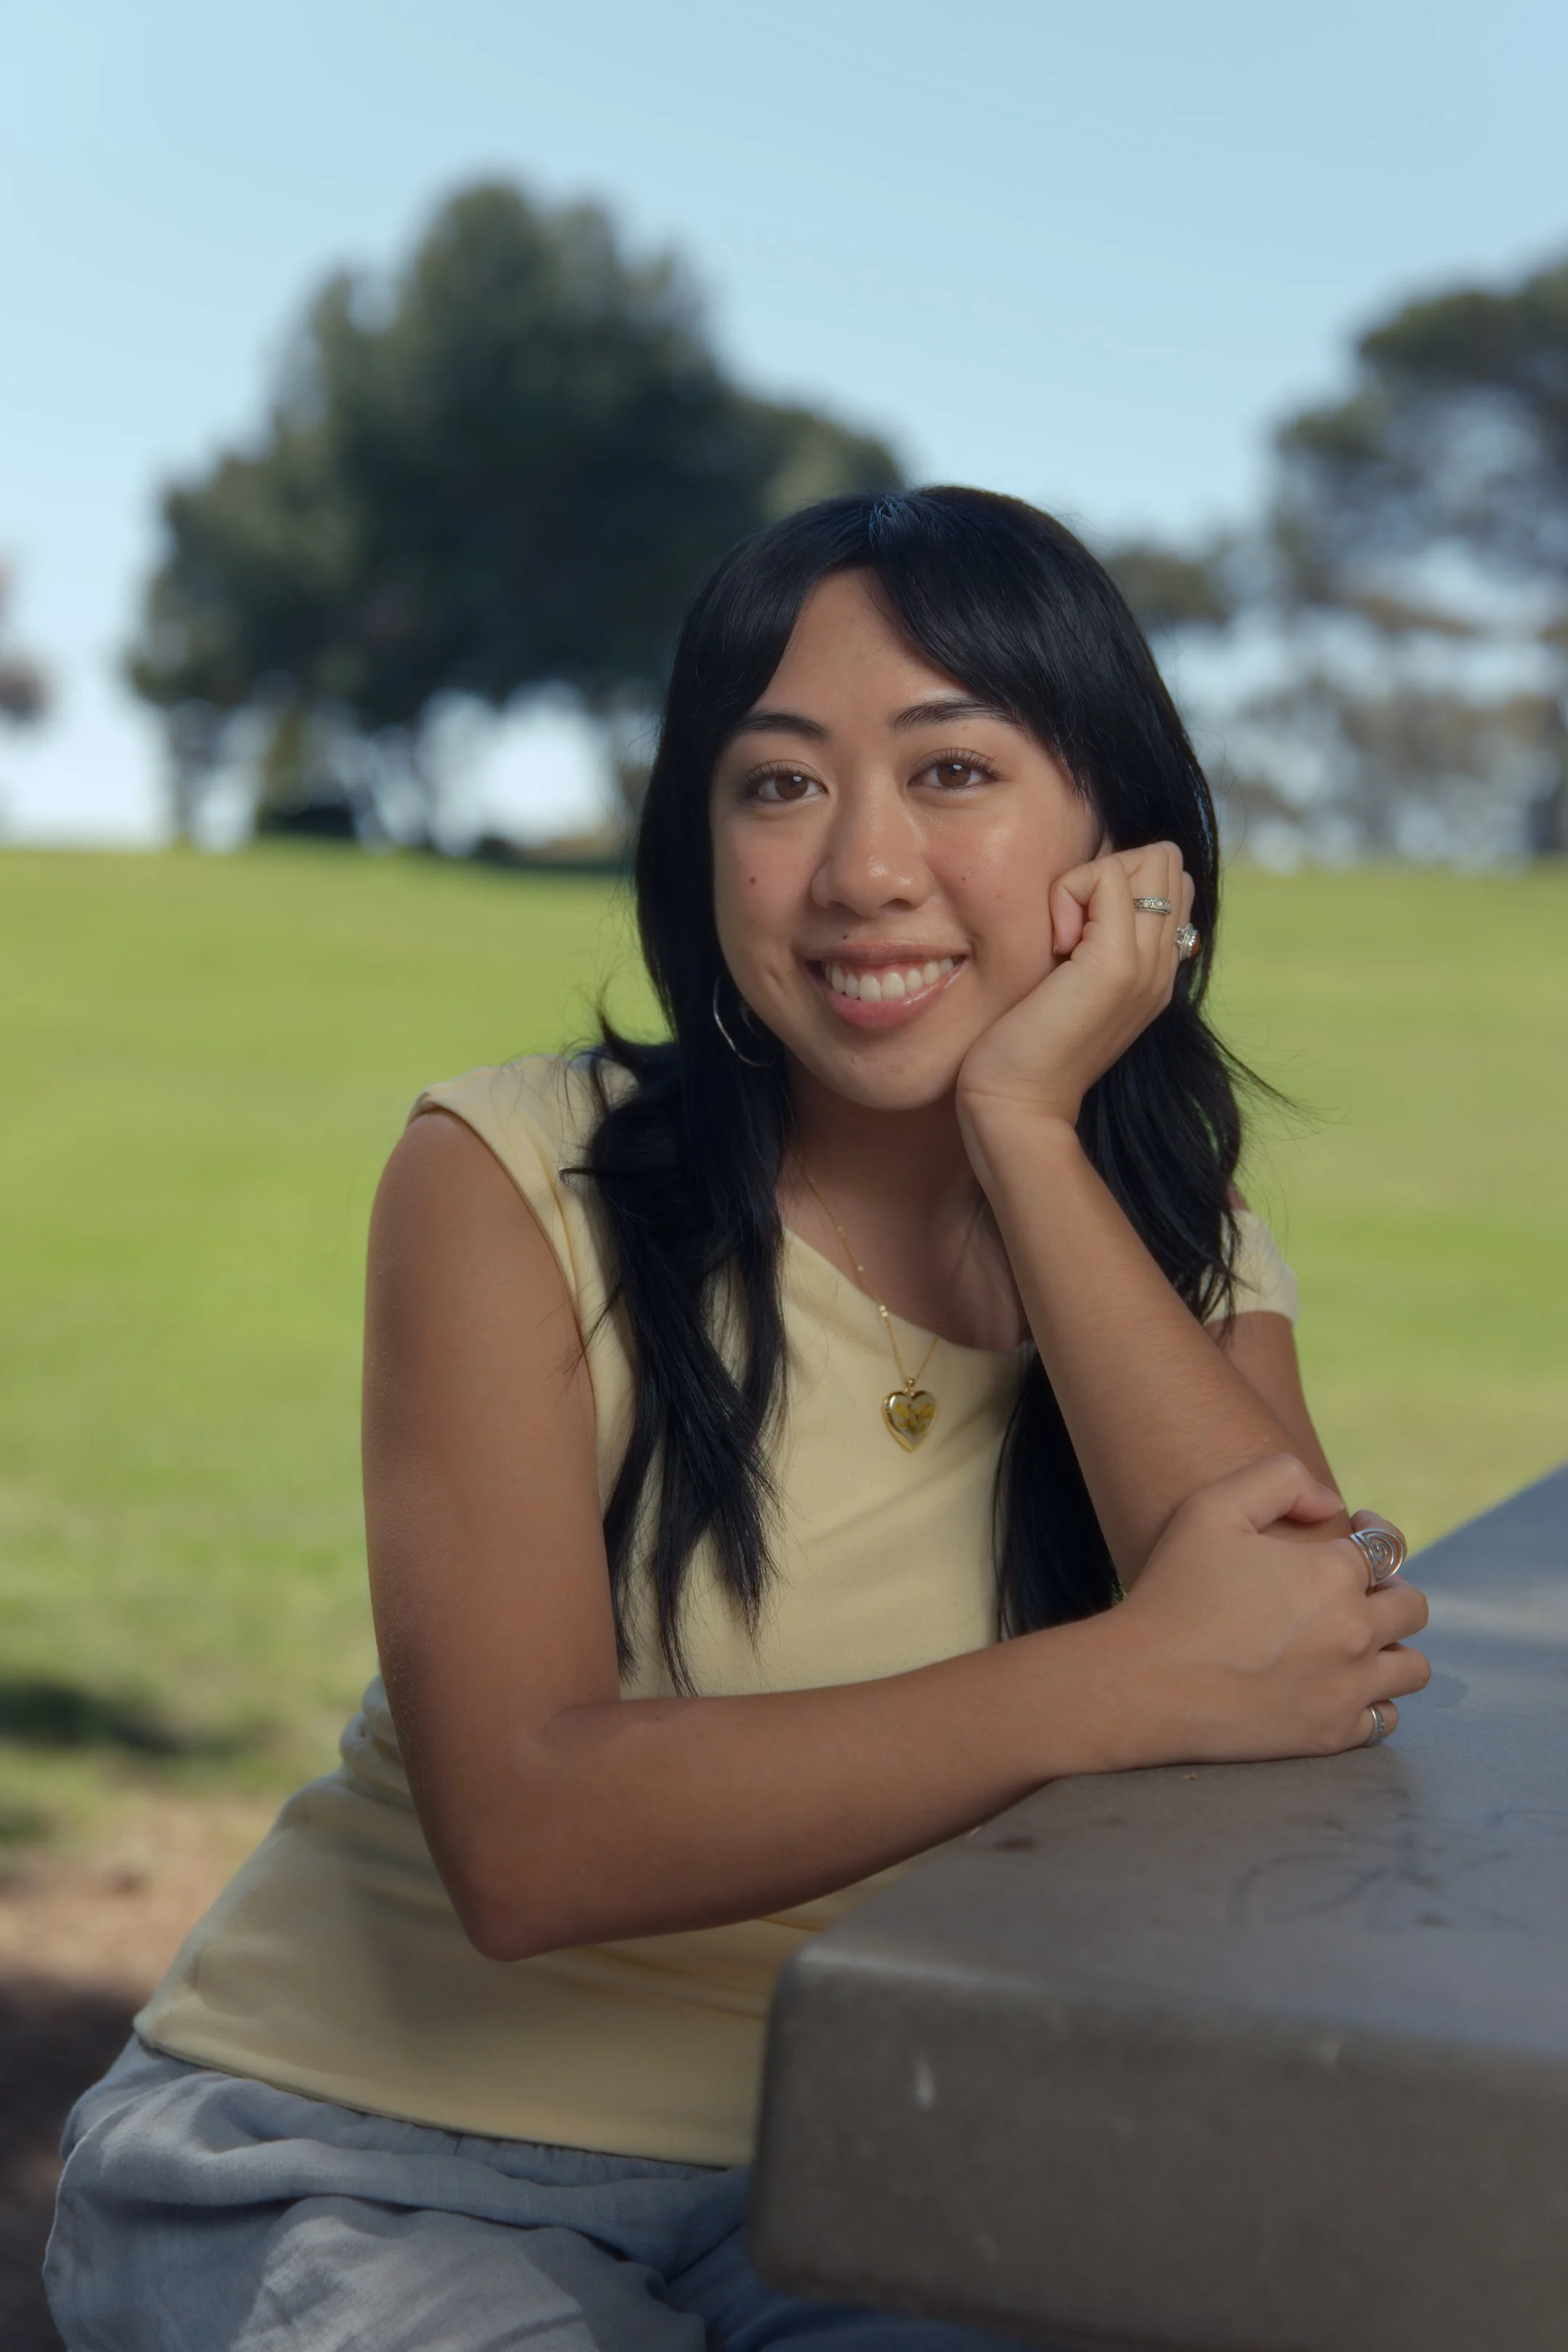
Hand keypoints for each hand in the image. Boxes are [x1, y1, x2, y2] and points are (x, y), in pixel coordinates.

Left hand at [956, 842, 1195, 1137]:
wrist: (1019, 1103)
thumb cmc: (1025, 1044)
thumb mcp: (1068, 981)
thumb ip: (1091, 939)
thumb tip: (1090, 890)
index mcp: (1158, 969)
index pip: (1170, 879)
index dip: (1117, 881)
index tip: (1075, 932)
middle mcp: (1164, 964)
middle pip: (1165, 861)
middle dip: (1109, 871)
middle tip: (1069, 928)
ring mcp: (1149, 964)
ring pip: (1145, 861)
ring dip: (1088, 883)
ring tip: (1062, 941)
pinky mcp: (1117, 962)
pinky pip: (1104, 876)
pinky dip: (1067, 895)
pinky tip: (1053, 948)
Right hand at [1107, 1455, 1430, 1765]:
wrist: (1145, 1683)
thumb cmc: (1174, 1590)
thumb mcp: (1212, 1507)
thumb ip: (1279, 1480)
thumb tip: (1332, 1503)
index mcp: (1332, 1573)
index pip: (1388, 1547)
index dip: (1374, 1533)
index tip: (1354, 1532)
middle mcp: (1354, 1631)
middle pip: (1412, 1607)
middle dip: (1390, 1590)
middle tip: (1355, 1590)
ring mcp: (1348, 1688)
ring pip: (1413, 1668)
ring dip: (1393, 1648)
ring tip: (1359, 1642)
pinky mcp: (1331, 1734)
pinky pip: (1386, 1719)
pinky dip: (1375, 1702)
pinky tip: (1343, 1686)